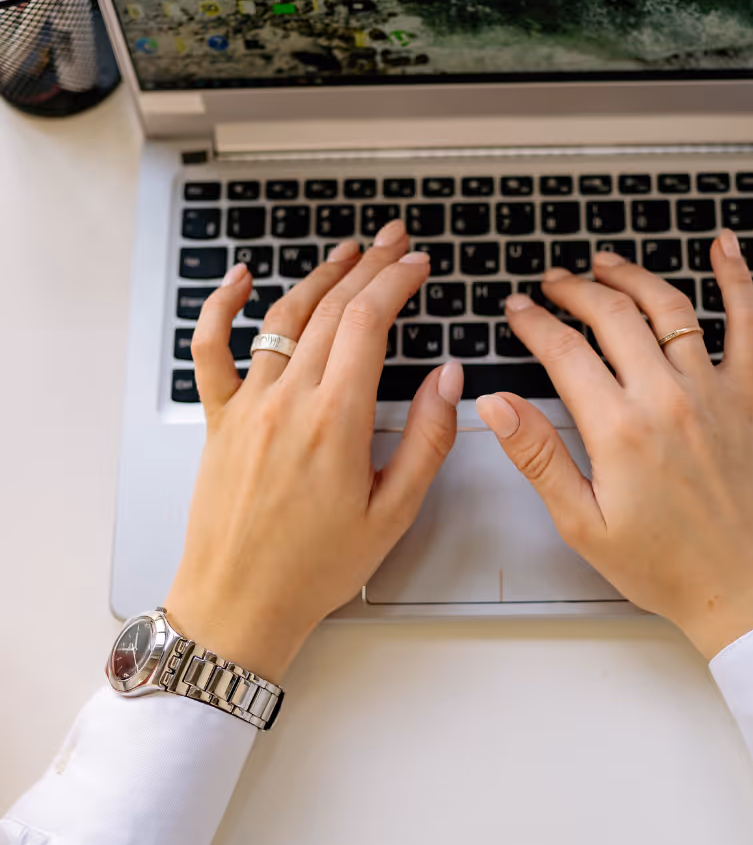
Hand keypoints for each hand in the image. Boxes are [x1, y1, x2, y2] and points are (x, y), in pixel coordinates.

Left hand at [164, 221, 463, 681]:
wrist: (240, 603)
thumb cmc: (315, 568)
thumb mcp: (393, 512)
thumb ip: (426, 440)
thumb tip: (448, 380)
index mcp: (334, 422)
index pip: (369, 323)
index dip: (397, 283)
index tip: (418, 265)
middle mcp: (287, 402)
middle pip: (331, 309)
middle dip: (369, 266)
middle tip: (394, 241)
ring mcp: (248, 406)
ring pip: (283, 317)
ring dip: (319, 276)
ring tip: (347, 252)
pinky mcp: (220, 420)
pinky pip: (211, 350)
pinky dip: (222, 305)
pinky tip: (241, 278)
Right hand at [475, 229, 752, 659]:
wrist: (745, 588)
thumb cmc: (667, 566)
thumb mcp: (583, 523)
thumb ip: (538, 457)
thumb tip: (497, 406)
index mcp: (620, 430)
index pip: (564, 351)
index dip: (533, 323)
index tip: (518, 311)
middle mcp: (667, 399)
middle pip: (612, 316)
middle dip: (573, 290)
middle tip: (552, 283)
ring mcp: (713, 393)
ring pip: (669, 308)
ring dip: (631, 276)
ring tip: (605, 264)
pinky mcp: (748, 398)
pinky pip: (747, 325)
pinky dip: (736, 281)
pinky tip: (725, 248)